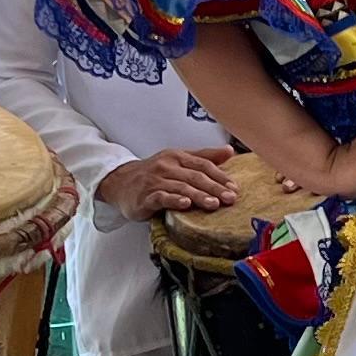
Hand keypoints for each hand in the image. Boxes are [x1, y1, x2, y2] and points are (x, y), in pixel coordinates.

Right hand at [98, 145, 236, 216]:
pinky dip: (174, 201)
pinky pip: (161, 197)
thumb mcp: (178, 161)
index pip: (203, 164)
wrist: (121, 182)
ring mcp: (155, 181)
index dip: (220, 175)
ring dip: (198, 196)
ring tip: (214, 204)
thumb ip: (204, 157)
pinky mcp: (145, 196)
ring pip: (180, 187)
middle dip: (214, 187)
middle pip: (195, 176)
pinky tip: (185, 204)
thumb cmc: (154, 174)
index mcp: (177, 156)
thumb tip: (229, 150)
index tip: (234, 187)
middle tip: (230, 198)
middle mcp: (166, 166)